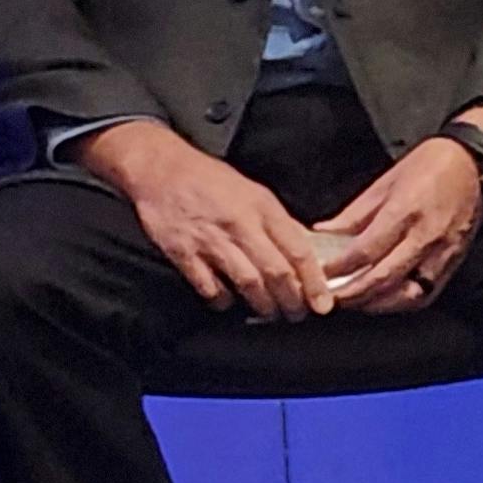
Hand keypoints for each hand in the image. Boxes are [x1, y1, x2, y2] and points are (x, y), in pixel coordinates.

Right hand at [72, 120, 332, 318]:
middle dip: (292, 301)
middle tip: (297, 314)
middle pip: (276, 272)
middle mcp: (239, 224)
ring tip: (269, 313)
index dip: (314, 282)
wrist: (159, 169)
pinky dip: (222, 300)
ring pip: (247, 282)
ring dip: (263, 305)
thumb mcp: (253, 191)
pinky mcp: (182, 252)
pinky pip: (208, 286)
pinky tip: (227, 301)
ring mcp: (210, 239)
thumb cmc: (208, 179)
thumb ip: (277, 221)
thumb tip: (305, 249)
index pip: (298, 250)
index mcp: (261, 207)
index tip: (323, 303)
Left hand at [315, 137, 482, 314]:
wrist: (473, 164)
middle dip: (354, 293)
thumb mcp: (383, 184)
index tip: (320, 274)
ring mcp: (444, 252)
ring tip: (355, 302)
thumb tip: (324, 233)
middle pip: (385, 277)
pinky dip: (403, 302)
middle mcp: (426, 236)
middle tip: (331, 298)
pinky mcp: (455, 261)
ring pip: (408, 293)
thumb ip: (353, 214)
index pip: (366, 251)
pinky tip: (385, 300)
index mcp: (404, 212)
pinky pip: (428, 292)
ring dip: (378, 303)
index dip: (340, 267)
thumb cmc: (427, 167)